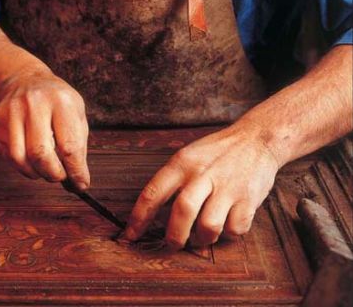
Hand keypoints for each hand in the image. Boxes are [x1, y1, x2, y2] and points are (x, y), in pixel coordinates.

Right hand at [0, 69, 89, 189]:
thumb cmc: (56, 101)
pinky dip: (23, 166)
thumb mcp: (76, 114)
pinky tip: (31, 160)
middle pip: (40, 154)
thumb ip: (78, 146)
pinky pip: (9, 155)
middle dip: (53, 174)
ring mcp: (13, 110)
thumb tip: (78, 181)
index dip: (76, 171)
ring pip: (21, 158)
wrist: (25, 79)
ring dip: (36, 173)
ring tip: (45, 169)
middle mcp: (35, 103)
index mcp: (61, 101)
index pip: (69, 146)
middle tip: (60, 176)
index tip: (80, 184)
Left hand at [124, 122, 279, 246]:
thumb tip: (151, 212)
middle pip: (182, 212)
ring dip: (202, 240)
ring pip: (209, 227)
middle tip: (172, 245)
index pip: (153, 192)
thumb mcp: (188, 156)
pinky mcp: (248, 199)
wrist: (255, 139)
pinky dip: (228, 234)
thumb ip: (172, 180)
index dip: (139, 218)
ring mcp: (227, 187)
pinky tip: (226, 225)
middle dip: (173, 237)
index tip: (130, 235)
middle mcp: (202, 174)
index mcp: (182, 163)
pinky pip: (234, 230)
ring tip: (201, 237)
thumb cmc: (216, 152)